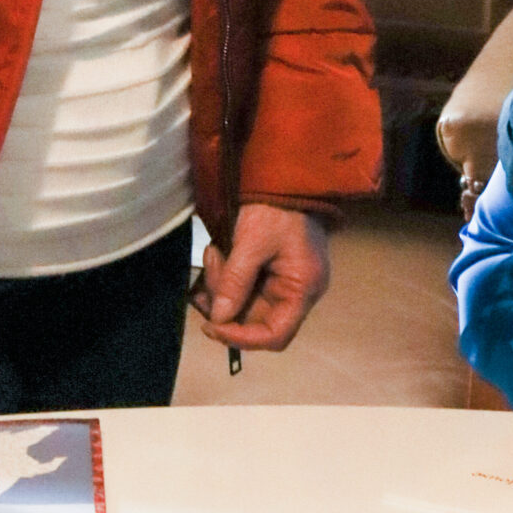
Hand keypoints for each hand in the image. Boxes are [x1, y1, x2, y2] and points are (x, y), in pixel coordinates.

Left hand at [197, 205, 329, 351]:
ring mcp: (285, 281)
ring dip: (222, 286)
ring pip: (245, 303)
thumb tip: (218, 319)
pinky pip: (245, 287)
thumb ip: (235, 282)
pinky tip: (217, 254)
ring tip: (214, 253)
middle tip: (208, 271)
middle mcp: (298, 291)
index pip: (275, 335)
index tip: (211, 325)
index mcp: (303, 288)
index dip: (241, 338)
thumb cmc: (275, 207)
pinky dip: (226, 277)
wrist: (287, 174)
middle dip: (225, 303)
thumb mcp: (252, 241)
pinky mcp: (271, 270)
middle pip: (255, 319)